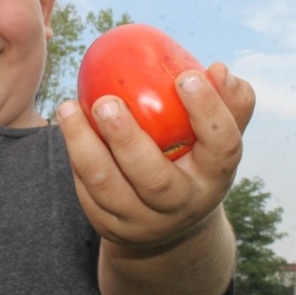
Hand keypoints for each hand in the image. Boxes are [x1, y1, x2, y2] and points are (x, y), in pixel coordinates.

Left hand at [57, 62, 254, 247]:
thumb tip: (218, 68)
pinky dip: (75, 157)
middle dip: (126, 138)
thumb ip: (227, 102)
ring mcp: (143, 222)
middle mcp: (181, 205)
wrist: (170, 224)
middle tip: (106, 102)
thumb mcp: (216, 138)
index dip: (208, 111)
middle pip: (154, 178)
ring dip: (83, 145)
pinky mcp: (110, 226)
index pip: (222, 146)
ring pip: (107, 186)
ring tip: (68, 108)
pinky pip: (87, 190)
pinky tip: (68, 125)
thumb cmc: (196, 160)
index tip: (187, 76)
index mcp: (215, 177)